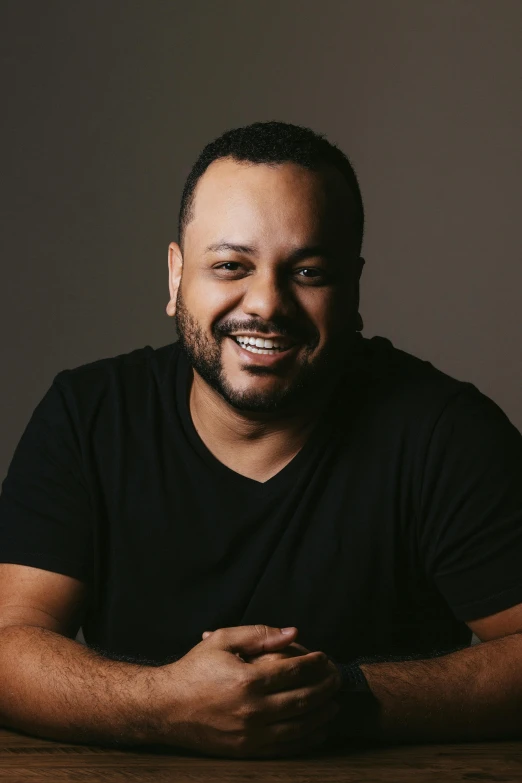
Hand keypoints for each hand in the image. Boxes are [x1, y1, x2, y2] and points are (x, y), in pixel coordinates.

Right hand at [201, 628, 341, 750]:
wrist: (166, 707)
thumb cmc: (194, 669)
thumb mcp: (222, 640)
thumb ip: (259, 634)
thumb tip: (293, 632)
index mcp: (248, 680)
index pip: (295, 671)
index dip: (315, 663)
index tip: (325, 657)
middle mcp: (253, 709)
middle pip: (304, 699)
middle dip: (326, 687)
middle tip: (337, 678)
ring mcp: (251, 733)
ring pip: (300, 726)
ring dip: (322, 715)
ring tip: (334, 703)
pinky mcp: (248, 750)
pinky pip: (287, 747)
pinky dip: (307, 739)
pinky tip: (318, 730)